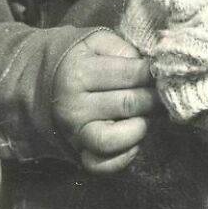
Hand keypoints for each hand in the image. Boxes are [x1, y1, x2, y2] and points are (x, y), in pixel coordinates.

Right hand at [52, 29, 156, 174]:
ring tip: (147, 116)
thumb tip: (153, 67)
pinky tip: (135, 141)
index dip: (154, 74)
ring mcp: (75, 133)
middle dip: (155, 99)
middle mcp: (74, 106)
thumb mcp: (97, 43)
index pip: (131, 74)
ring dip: (140, 128)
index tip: (165, 72)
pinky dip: (124, 157)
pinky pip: (103, 165)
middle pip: (129, 105)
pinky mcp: (78, 153)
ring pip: (114, 140)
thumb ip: (124, 50)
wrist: (43, 83)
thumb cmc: (80, 59)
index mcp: (79, 73)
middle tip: (164, 94)